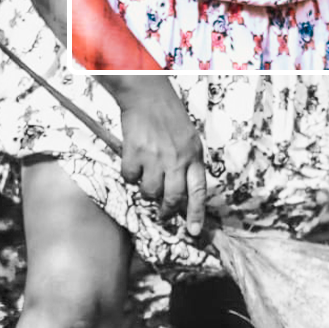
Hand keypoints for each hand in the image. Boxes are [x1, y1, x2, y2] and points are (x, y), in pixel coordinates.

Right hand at [114, 77, 206, 236]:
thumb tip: (185, 194)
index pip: (198, 191)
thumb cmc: (170, 116)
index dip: (196, 214)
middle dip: (167, 212)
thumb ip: (188, 164)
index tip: (194, 232)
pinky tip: (134, 159)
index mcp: (193, 155)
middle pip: (173, 199)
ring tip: (147, 173)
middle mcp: (176, 158)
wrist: (147, 94)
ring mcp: (155, 157)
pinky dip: (130, 173)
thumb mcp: (189, 139)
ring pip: (149, 192)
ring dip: (146, 189)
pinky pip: (130, 178)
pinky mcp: (134, 153)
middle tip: (163, 214)